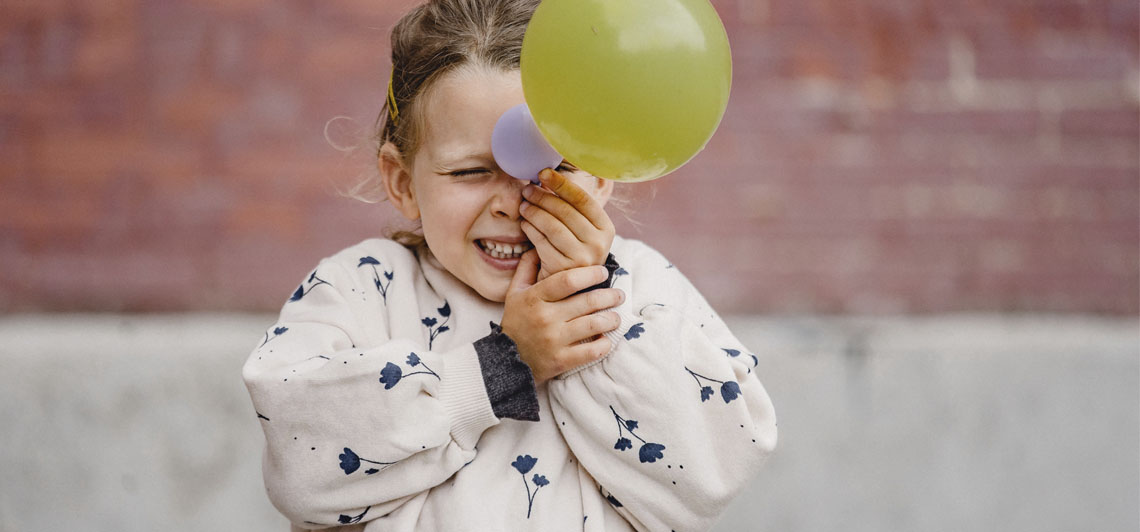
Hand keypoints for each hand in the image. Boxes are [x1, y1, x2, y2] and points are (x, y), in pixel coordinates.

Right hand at [501, 250, 624, 383]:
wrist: (506, 361)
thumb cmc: (516, 322)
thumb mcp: (514, 293)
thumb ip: (527, 268)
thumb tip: (540, 246)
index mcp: (534, 297)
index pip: (568, 280)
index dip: (591, 274)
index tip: (603, 273)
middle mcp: (545, 317)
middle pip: (588, 301)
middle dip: (610, 296)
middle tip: (619, 295)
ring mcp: (553, 340)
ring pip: (594, 325)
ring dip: (611, 319)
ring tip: (616, 317)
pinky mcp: (561, 361)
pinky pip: (591, 351)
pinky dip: (604, 344)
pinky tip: (606, 339)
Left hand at [520, 168, 614, 281]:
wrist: (569, 289)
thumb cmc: (572, 250)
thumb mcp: (580, 230)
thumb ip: (571, 207)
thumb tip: (547, 177)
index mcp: (606, 228)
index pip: (583, 199)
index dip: (561, 184)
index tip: (543, 173)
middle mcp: (599, 244)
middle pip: (566, 211)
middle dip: (542, 197)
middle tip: (527, 190)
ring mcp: (583, 258)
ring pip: (552, 226)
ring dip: (534, 212)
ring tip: (524, 205)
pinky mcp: (564, 270)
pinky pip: (542, 243)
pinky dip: (531, 230)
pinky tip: (525, 223)